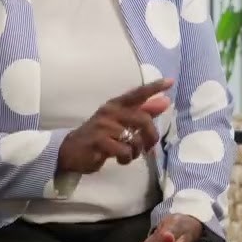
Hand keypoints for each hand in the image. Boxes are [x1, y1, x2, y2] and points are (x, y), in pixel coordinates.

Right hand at [57, 79, 173, 174]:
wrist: (71, 151)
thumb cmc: (100, 135)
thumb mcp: (121, 122)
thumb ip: (142, 112)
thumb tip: (165, 102)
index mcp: (116, 105)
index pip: (137, 93)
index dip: (154, 87)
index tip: (170, 82)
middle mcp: (110, 111)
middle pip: (142, 119)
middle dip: (151, 135)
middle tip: (150, 146)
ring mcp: (103, 126)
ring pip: (134, 138)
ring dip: (137, 151)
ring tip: (130, 155)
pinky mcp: (99, 141)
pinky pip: (124, 151)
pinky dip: (127, 158)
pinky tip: (121, 160)